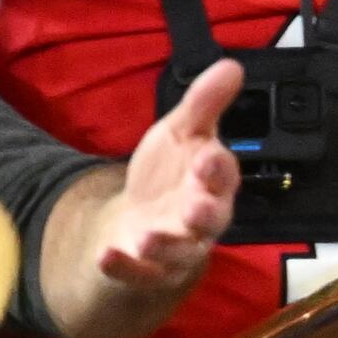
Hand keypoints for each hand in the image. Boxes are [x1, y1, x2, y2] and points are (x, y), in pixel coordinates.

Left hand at [93, 58, 240, 292]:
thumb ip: (205, 104)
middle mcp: (200, 218)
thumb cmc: (171, 176)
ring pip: (179, 251)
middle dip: (206, 212)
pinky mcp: (147, 270)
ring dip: (165, 245)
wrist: (141, 223)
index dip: (218, 167)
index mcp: (211, 183)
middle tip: (197, 206)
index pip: (222, 175)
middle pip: (210, 218)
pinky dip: (124, 266)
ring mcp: (175, 248)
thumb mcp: (182, 133)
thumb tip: (231, 65)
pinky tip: (106, 258)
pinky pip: (138, 273)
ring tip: (148, 239)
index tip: (208, 154)